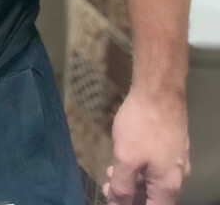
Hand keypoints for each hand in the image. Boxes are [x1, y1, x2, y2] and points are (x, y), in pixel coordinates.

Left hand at [103, 87, 190, 204]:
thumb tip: (117, 204)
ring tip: (111, 172)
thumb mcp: (126, 159)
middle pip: (153, 197)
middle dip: (129, 195)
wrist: (158, 91)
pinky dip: (139, 167)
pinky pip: (155, 164)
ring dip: (132, 180)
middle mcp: (177, 176)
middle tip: (108, 188)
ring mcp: (175, 159)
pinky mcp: (171, 144)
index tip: (115, 201)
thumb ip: (122, 186)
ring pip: (153, 179)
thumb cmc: (141, 126)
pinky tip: (124, 157)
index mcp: (168, 185)